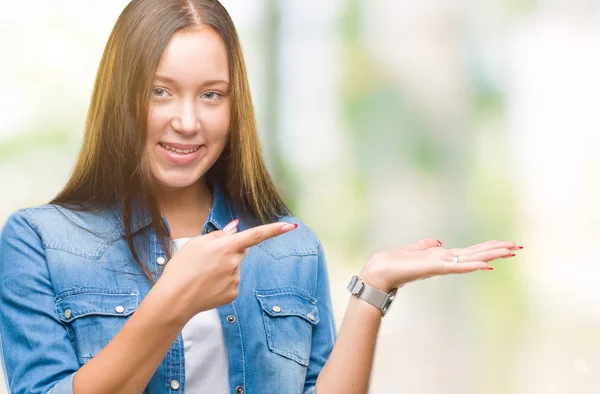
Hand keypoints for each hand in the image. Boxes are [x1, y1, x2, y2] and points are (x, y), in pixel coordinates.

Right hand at [160, 219, 297, 318]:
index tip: (290, 226)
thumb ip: (219, 235)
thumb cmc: (181, 268)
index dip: (274, 229)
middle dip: (230, 250)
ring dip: (224, 267)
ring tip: (202, 274)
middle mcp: (235, 262)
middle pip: (241, 250)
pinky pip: (232, 281)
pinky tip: (207, 285)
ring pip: (235, 267)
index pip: (256, 235)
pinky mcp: (233, 293)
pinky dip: (222, 281)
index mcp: (226, 246)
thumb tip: (235, 229)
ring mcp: (236, 279)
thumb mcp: (195, 243)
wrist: (174, 299)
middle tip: (207, 258)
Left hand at [359, 238, 521, 292]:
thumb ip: (426, 245)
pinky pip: (456, 266)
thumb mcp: (414, 249)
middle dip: (497, 250)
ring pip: (471, 259)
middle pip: (476, 254)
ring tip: (510, 251)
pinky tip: (486, 265)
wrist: (379, 272)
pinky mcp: (433, 268)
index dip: (488, 248)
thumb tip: (438, 242)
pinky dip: (471, 265)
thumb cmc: (394, 263)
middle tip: (518, 247)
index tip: (506, 245)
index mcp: (442, 257)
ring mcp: (440, 265)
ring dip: (491, 255)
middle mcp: (445, 261)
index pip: (470, 251)